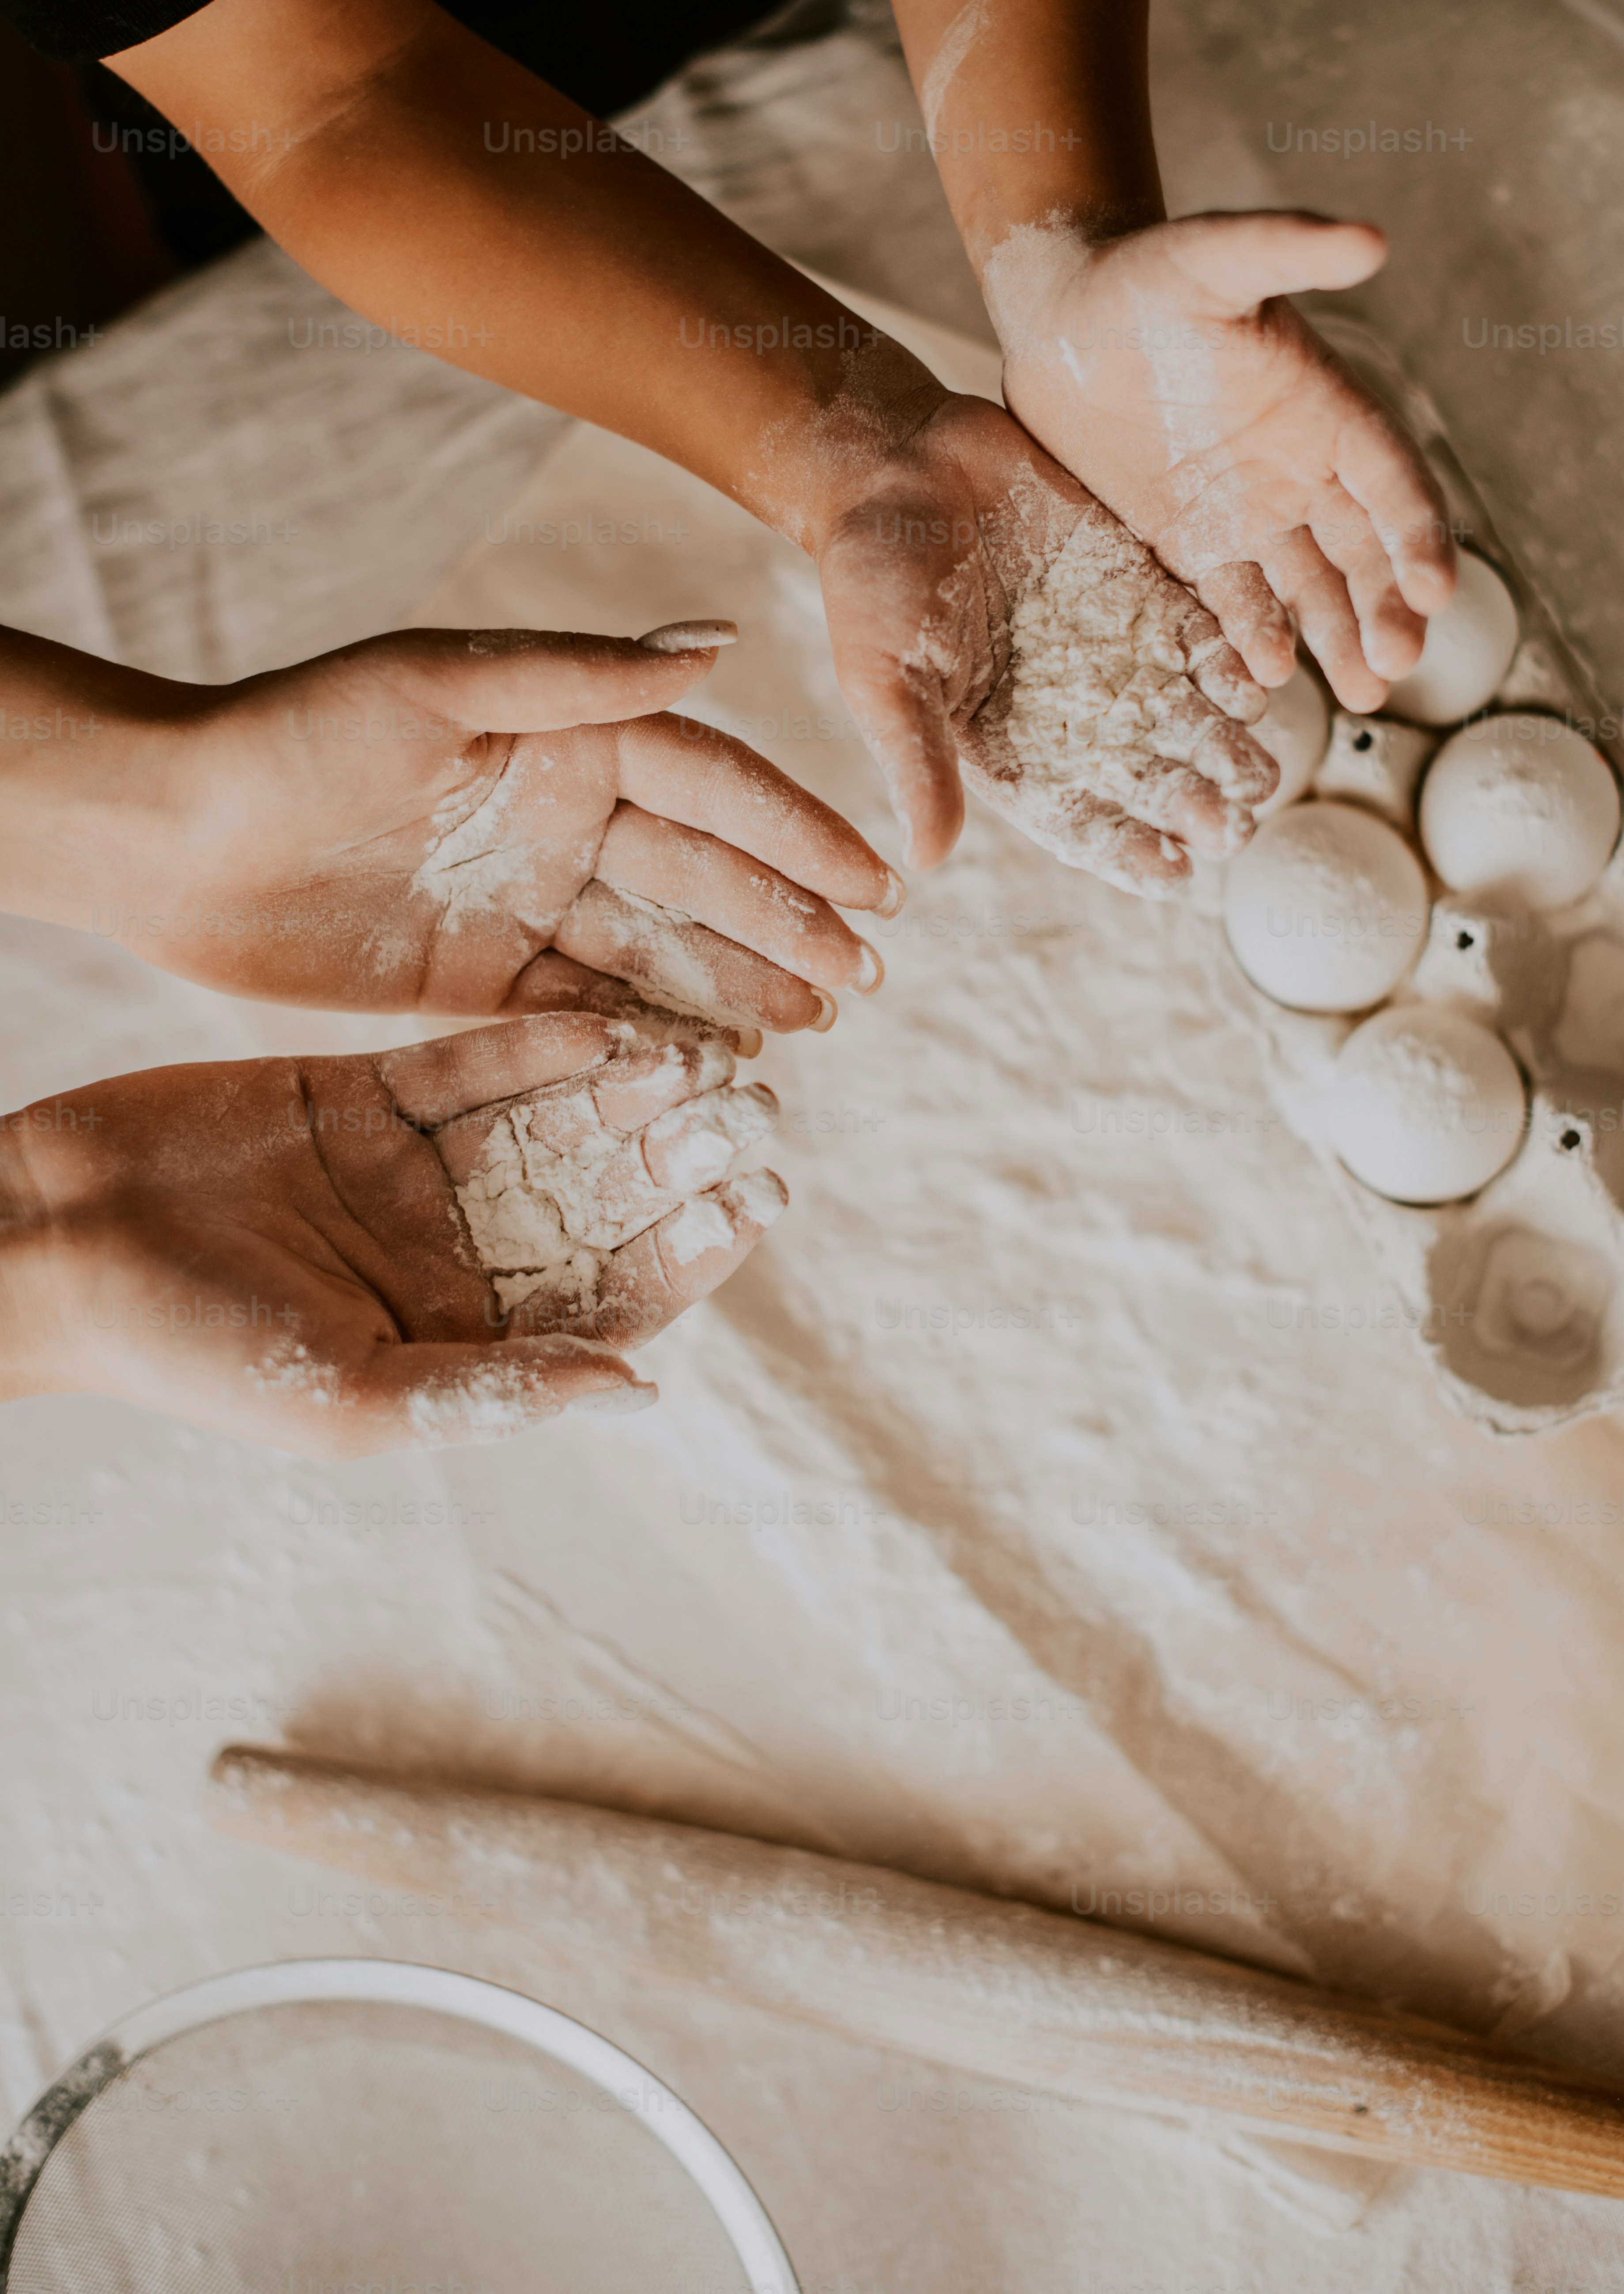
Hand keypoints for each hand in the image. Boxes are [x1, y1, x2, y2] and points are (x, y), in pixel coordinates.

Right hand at [0, 1015, 783, 1454]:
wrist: (57, 1241)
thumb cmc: (191, 1350)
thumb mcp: (354, 1398)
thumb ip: (497, 1389)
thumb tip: (639, 1391)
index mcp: (462, 1333)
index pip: (607, 1295)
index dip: (687, 1252)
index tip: (755, 1202)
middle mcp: (453, 1249)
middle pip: (595, 1201)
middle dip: (675, 1163)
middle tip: (753, 1117)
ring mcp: (417, 1168)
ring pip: (550, 1124)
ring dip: (626, 1095)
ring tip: (704, 1060)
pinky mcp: (372, 1093)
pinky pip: (477, 1064)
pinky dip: (542, 1044)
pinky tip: (610, 1024)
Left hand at [24, 626, 900, 1036]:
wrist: (174, 835)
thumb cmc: (296, 734)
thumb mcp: (442, 683)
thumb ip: (584, 674)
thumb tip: (723, 642)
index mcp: (570, 737)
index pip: (715, 785)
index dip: (799, 832)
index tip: (879, 878)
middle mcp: (566, 817)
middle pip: (706, 874)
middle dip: (793, 920)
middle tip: (869, 974)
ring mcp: (532, 901)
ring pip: (663, 948)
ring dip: (744, 982)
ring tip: (821, 1020)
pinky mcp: (486, 977)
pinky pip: (592, 1010)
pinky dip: (656, 1033)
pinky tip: (723, 1057)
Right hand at [811, 390, 1276, 888]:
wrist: (900, 464)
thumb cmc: (871, 578)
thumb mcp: (883, 676)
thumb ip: (916, 761)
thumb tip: (924, 861)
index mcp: (1012, 751)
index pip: (1082, 822)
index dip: (1129, 853)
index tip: (1173, 870)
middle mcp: (1073, 715)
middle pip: (1152, 779)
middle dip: (1198, 807)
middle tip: (1234, 824)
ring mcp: (1114, 654)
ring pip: (1191, 718)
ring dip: (1230, 748)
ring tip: (1260, 767)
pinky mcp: (1143, 591)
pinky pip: (1204, 637)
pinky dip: (1233, 663)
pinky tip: (1256, 683)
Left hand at [986, 212, 1457, 711]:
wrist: (1059, 317)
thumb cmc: (1141, 276)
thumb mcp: (1213, 255)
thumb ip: (1286, 249)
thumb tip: (1370, 239)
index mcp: (1326, 409)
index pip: (1392, 483)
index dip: (1418, 534)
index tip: (1437, 589)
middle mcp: (1300, 471)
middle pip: (1364, 552)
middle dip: (1387, 608)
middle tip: (1399, 664)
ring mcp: (1249, 514)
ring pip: (1312, 588)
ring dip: (1339, 639)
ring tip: (1365, 691)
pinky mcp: (1192, 544)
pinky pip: (1234, 602)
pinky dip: (1253, 638)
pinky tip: (1267, 677)